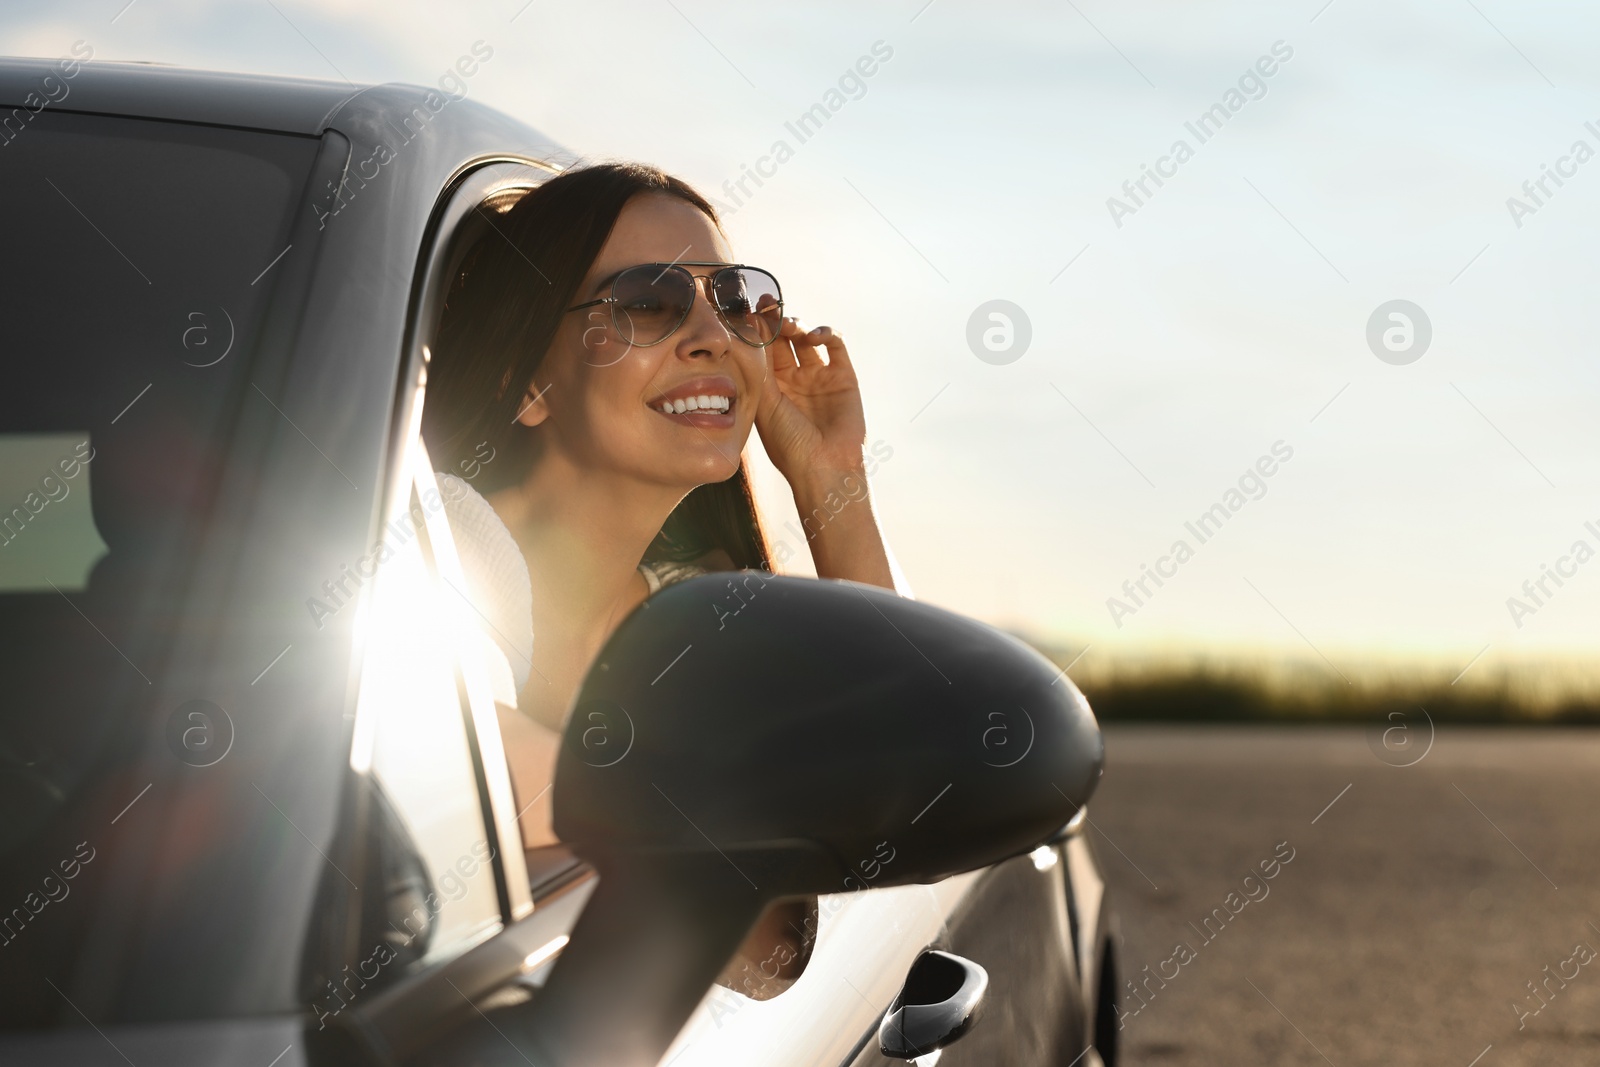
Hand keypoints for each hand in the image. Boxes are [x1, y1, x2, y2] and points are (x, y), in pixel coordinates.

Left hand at [754, 317, 867, 485]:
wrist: (825, 467)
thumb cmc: (789, 444)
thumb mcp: (766, 404)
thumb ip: (759, 367)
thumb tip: (750, 330)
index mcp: (771, 388)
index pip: (762, 350)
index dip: (756, 329)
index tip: (747, 310)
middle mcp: (794, 380)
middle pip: (783, 340)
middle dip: (775, 320)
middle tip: (767, 306)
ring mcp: (819, 376)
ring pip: (806, 338)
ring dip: (797, 325)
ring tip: (789, 327)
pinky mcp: (843, 375)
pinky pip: (835, 344)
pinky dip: (825, 333)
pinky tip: (813, 336)